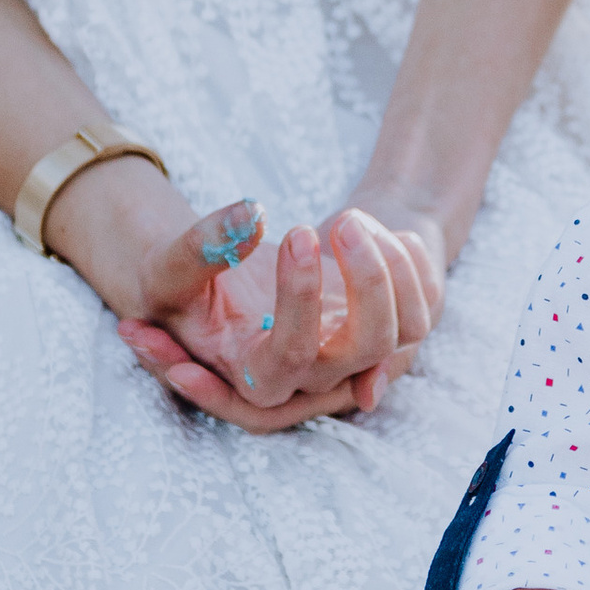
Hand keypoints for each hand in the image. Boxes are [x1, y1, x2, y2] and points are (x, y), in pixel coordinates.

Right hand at [114, 196, 445, 432]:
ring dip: (387, 264)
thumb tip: (253, 215)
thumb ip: (200, 247)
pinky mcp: (383, 328)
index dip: (300, 301)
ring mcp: (353, 354)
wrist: (220, 267)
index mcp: (255, 372)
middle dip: (366, 279)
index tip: (297, 231)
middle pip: (364, 347)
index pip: (289, 358)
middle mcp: (312, 374)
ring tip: (347, 217)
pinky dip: (404, 254)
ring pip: (403, 329)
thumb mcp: (170, 265)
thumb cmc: (188, 278)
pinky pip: (420, 302)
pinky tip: (368, 224)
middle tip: (341, 220)